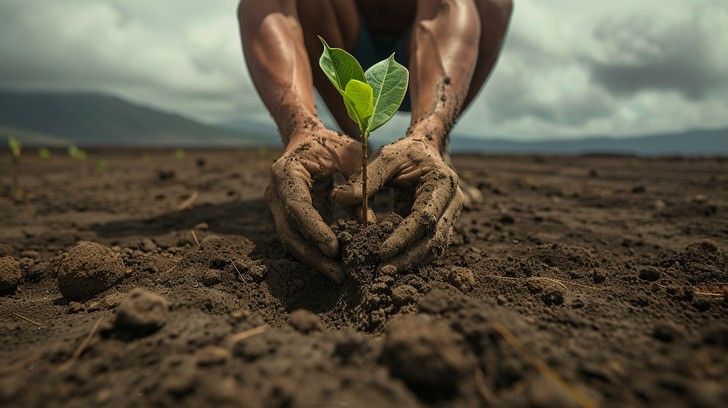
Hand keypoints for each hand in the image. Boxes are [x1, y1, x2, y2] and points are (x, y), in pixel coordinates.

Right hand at [266, 127, 360, 281]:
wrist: (307, 137)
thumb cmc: (332, 143)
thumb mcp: (351, 156)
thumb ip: (359, 185)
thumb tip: (368, 224)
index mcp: (287, 172)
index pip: (298, 207)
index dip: (315, 230)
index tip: (334, 249)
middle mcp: (275, 192)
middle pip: (289, 231)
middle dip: (314, 255)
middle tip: (339, 274)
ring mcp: (276, 206)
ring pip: (290, 240)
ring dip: (314, 259)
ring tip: (339, 275)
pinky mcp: (285, 216)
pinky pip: (297, 238)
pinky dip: (314, 252)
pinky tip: (334, 265)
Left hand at [333, 130, 463, 271]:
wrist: (424, 150)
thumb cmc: (403, 153)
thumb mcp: (385, 158)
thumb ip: (365, 179)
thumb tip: (339, 197)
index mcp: (443, 182)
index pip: (424, 217)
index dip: (404, 236)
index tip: (382, 251)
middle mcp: (453, 201)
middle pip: (434, 238)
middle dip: (409, 257)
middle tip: (382, 270)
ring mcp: (451, 215)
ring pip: (435, 246)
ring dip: (412, 261)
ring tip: (386, 271)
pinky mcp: (443, 224)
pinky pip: (431, 246)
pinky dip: (414, 256)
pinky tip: (394, 264)